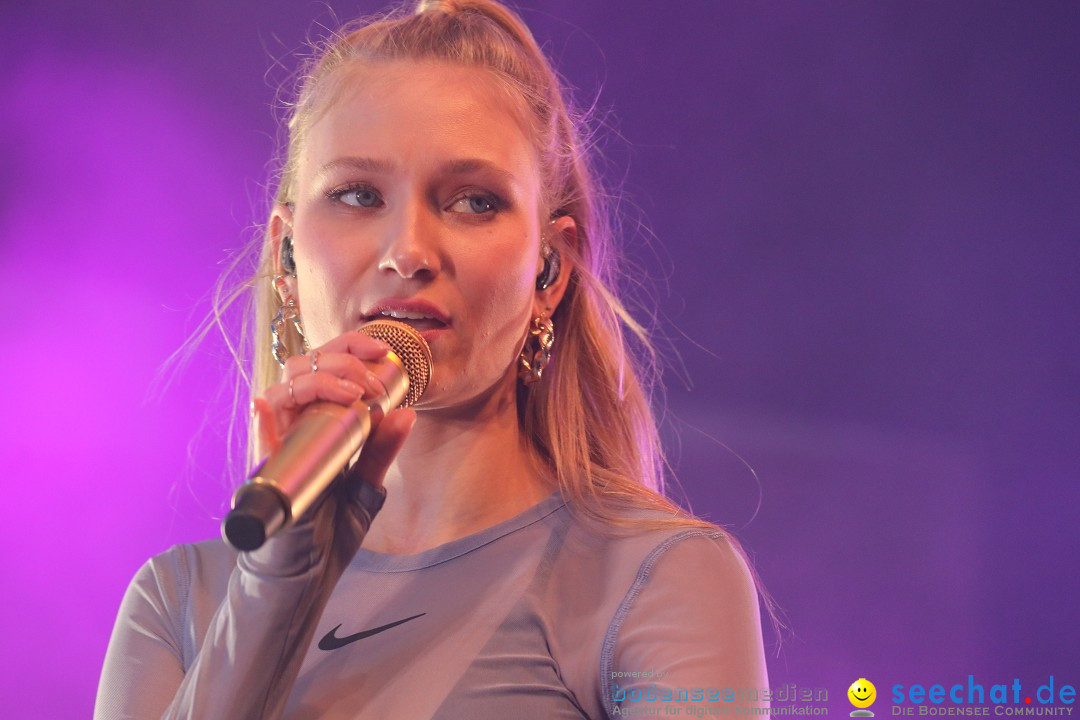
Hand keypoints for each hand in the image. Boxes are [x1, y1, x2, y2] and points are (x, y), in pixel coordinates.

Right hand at [245, 331, 415, 571]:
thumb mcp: (365, 486)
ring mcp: (279, 449)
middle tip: (372, 376)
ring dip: (320, 382)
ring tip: (354, 393)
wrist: (308, 577)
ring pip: (284, 392)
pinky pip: (260, 443)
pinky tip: (265, 405)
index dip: (349, 350)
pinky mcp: (268, 477)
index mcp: (316, 424)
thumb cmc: (329, 533)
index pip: (324, 368)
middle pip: (304, 369)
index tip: (381, 351)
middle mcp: (294, 429)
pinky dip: (263, 422)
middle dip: (341, 359)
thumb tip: (407, 414)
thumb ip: (381, 451)